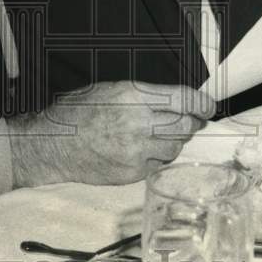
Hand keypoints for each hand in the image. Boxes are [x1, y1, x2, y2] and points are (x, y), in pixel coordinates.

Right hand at [8, 81, 215, 187]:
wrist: (53, 144)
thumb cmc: (78, 111)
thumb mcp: (112, 88)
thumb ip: (146, 95)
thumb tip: (178, 101)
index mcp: (133, 96)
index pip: (183, 99)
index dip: (202, 103)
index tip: (209, 106)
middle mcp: (139, 123)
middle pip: (185, 125)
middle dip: (193, 122)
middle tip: (192, 119)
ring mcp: (136, 152)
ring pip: (176, 147)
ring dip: (176, 139)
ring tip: (163, 133)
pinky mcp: (133, 173)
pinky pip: (159, 164)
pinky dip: (159, 155)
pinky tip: (146, 148)